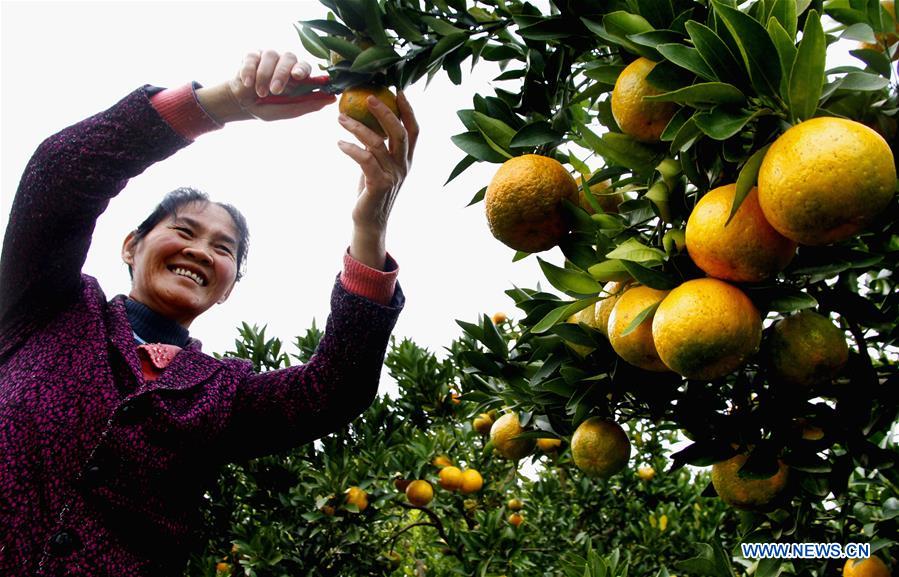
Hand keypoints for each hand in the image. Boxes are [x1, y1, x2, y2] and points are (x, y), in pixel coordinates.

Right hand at [197, 50, 334, 122]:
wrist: (242, 106)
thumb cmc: (268, 107)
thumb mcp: (287, 110)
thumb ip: (307, 105)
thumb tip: (331, 99)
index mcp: (296, 75)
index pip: (304, 66)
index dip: (303, 69)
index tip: (298, 77)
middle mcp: (284, 63)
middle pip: (289, 57)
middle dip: (282, 74)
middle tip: (275, 91)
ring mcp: (268, 57)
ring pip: (270, 55)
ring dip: (264, 75)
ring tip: (260, 93)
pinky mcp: (251, 56)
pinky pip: (252, 57)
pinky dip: (250, 71)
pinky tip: (248, 83)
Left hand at [338, 91, 418, 269]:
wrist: (369, 222)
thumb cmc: (371, 191)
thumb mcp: (379, 166)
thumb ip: (379, 147)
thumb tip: (367, 120)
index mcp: (406, 160)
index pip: (414, 130)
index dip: (408, 110)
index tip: (398, 91)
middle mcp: (403, 166)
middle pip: (400, 133)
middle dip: (385, 112)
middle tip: (368, 97)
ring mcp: (392, 176)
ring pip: (377, 144)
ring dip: (357, 127)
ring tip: (340, 118)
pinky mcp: (378, 185)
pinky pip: (364, 159)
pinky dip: (350, 148)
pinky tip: (339, 143)